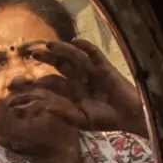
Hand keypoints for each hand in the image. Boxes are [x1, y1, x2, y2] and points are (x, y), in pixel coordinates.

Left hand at [27, 40, 143, 134]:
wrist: (130, 116)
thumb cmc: (107, 119)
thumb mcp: (82, 121)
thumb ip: (64, 114)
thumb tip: (45, 108)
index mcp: (72, 91)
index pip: (54, 82)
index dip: (42, 81)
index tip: (31, 82)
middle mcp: (79, 78)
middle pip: (60, 64)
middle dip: (47, 58)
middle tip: (33, 54)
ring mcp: (91, 71)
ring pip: (73, 57)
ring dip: (61, 49)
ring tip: (49, 45)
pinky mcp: (104, 66)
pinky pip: (94, 53)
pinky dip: (85, 46)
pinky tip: (75, 41)